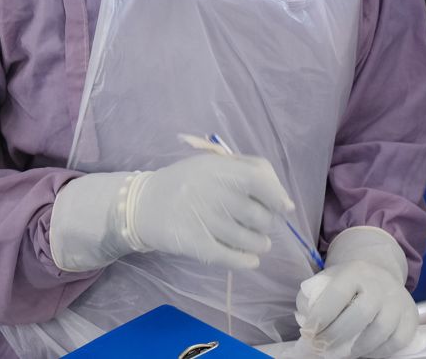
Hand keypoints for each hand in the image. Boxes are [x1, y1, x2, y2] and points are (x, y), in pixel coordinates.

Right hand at [51, 153, 294, 271]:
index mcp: (217, 168)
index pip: (258, 179)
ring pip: (247, 238)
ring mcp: (200, 219)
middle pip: (257, 214)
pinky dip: (245, 261)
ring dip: (260, 243)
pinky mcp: (191, 243)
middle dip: (267, 223)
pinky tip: (250, 260)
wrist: (140, 205)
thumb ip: (248, 170)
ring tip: (259, 243)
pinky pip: (227, 256)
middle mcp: (210, 192)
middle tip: (263, 225)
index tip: (285, 207)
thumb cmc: (186, 183)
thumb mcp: (213, 165)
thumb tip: (283, 198)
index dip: (277, 195)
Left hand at [295, 227, 417, 357]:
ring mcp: (398, 300)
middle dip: (336, 335)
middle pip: (361, 314)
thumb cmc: (348, 286)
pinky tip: (364, 352)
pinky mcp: (411, 317)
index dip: (320, 316)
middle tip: (321, 347)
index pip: (337, 294)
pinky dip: (379, 353)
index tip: (308, 332)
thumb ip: (312, 297)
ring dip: (358, 348)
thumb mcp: (328, 281)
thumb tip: (306, 318)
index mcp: (356, 272)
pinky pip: (397, 341)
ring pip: (381, 330)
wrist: (381, 276)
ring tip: (343, 353)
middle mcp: (380, 283)